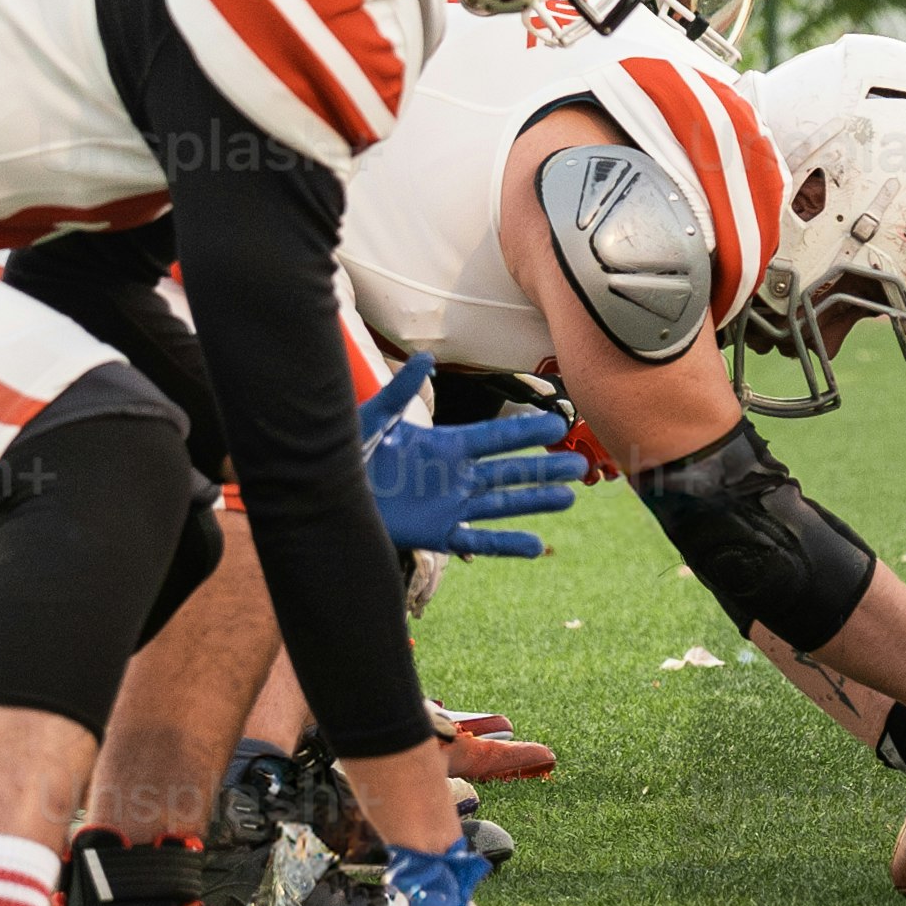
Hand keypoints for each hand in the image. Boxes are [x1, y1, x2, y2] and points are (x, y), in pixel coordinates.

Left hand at [358, 356, 589, 560]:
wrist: (325, 497)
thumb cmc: (346, 454)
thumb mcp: (373, 419)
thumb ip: (400, 392)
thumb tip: (425, 358)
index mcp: (443, 445)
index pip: (493, 438)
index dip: (524, 431)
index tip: (556, 423)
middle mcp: (455, 476)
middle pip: (508, 471)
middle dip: (543, 467)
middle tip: (579, 464)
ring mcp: (450, 506)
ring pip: (502, 504)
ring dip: (534, 501)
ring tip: (569, 498)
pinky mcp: (438, 534)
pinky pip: (478, 542)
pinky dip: (507, 545)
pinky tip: (536, 547)